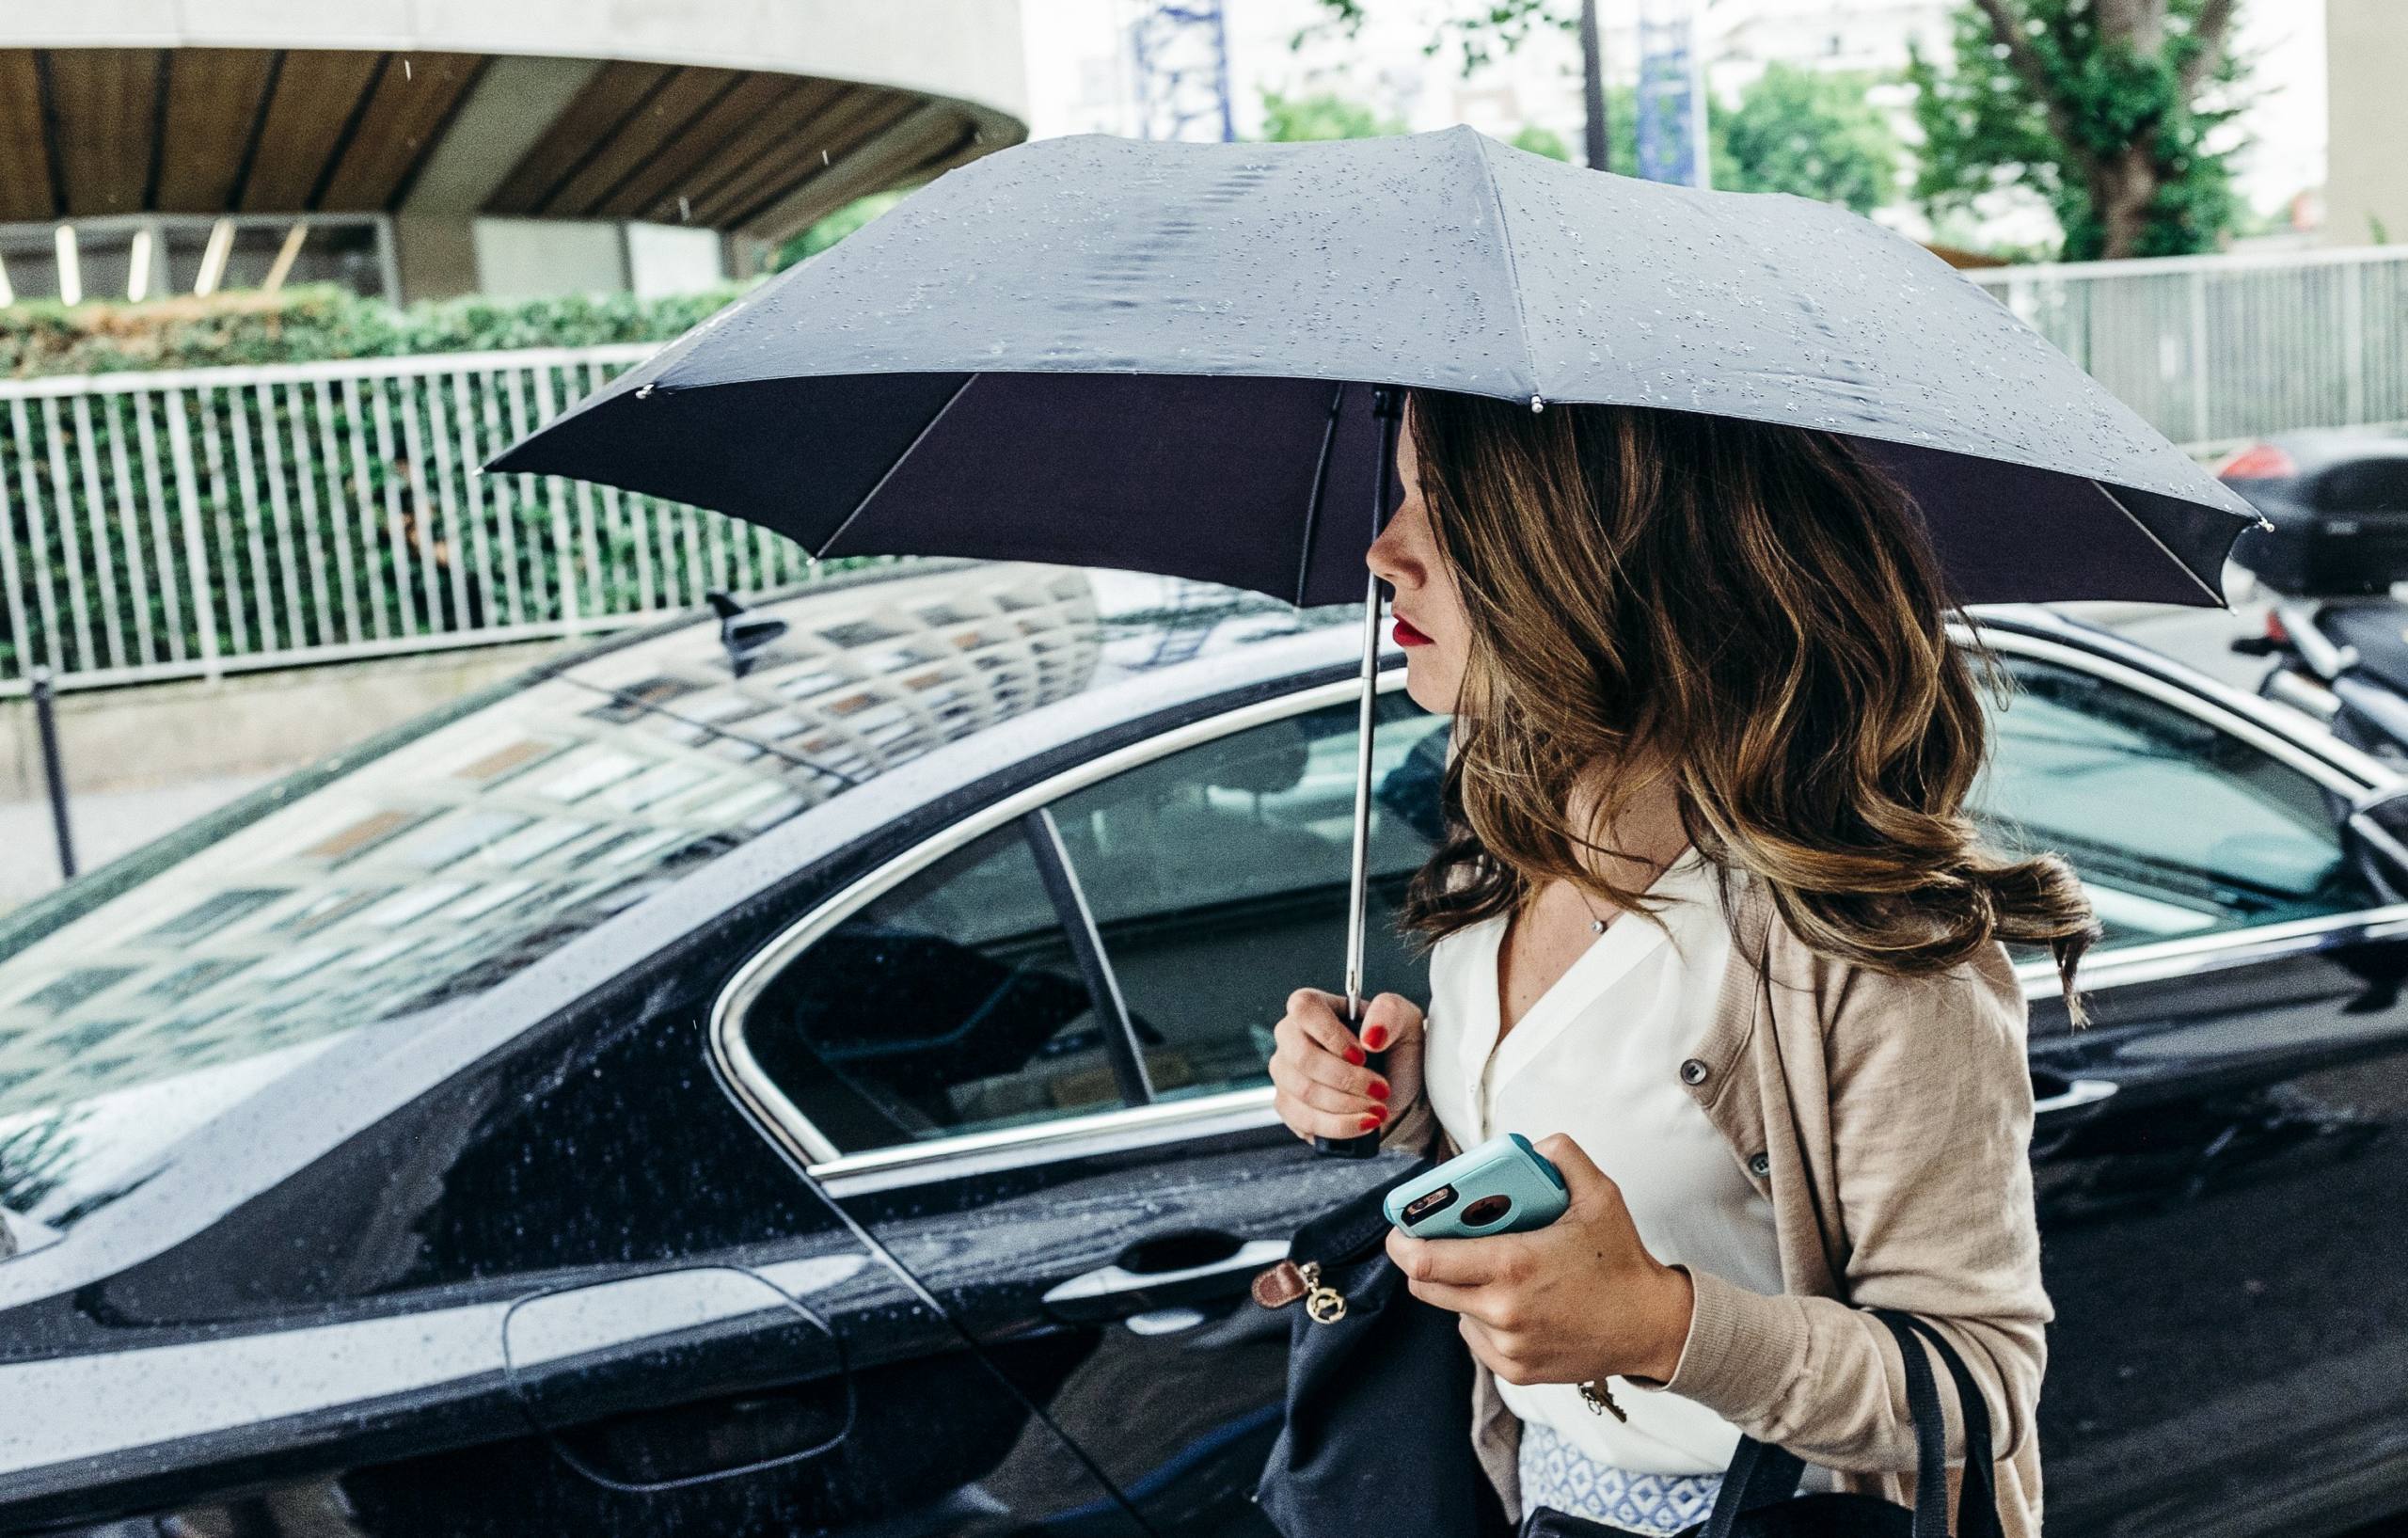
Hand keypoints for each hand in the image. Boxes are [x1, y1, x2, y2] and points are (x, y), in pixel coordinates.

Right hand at [1268, 989, 1424, 1142]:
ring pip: (1304, 1092)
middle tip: (1380, 1088)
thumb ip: (1389, 1013)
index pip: (1304, 1007)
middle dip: (1347, 1078)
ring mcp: (1286, 1073)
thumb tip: (1369, 1036)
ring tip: (1379, 1108)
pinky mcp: (1289, 1107)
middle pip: (1302, 1057)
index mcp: (1316, 1008)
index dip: (1331, 1034)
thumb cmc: (1397, 1051)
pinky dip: (1340, 1126)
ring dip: (1348, 1105)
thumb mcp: (1406, 1021)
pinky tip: (1364, 1123)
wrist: (1400, 1095)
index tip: (1362, 1055)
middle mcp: (1292, 1037)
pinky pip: (1304, 1120)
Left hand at [1385, 1133, 1695, 1386]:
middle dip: (1423, 1259)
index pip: (1423, 1259)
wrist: (1653, 1326)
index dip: (1402, 1240)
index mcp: (1512, 1266)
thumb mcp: (1599, 1194)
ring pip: (1451, 1310)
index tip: (1402, 1226)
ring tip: (1491, 1268)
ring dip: (1458, 1288)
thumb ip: (1560, 1156)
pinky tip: (1512, 1300)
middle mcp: (1502, 1311)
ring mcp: (1507, 1346)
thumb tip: (1528, 1148)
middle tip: (1439, 1240)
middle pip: (1425, 1285)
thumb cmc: (1622, 1260)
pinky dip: (1481, 1316)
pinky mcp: (1515, 1369)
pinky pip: (1475, 1336)